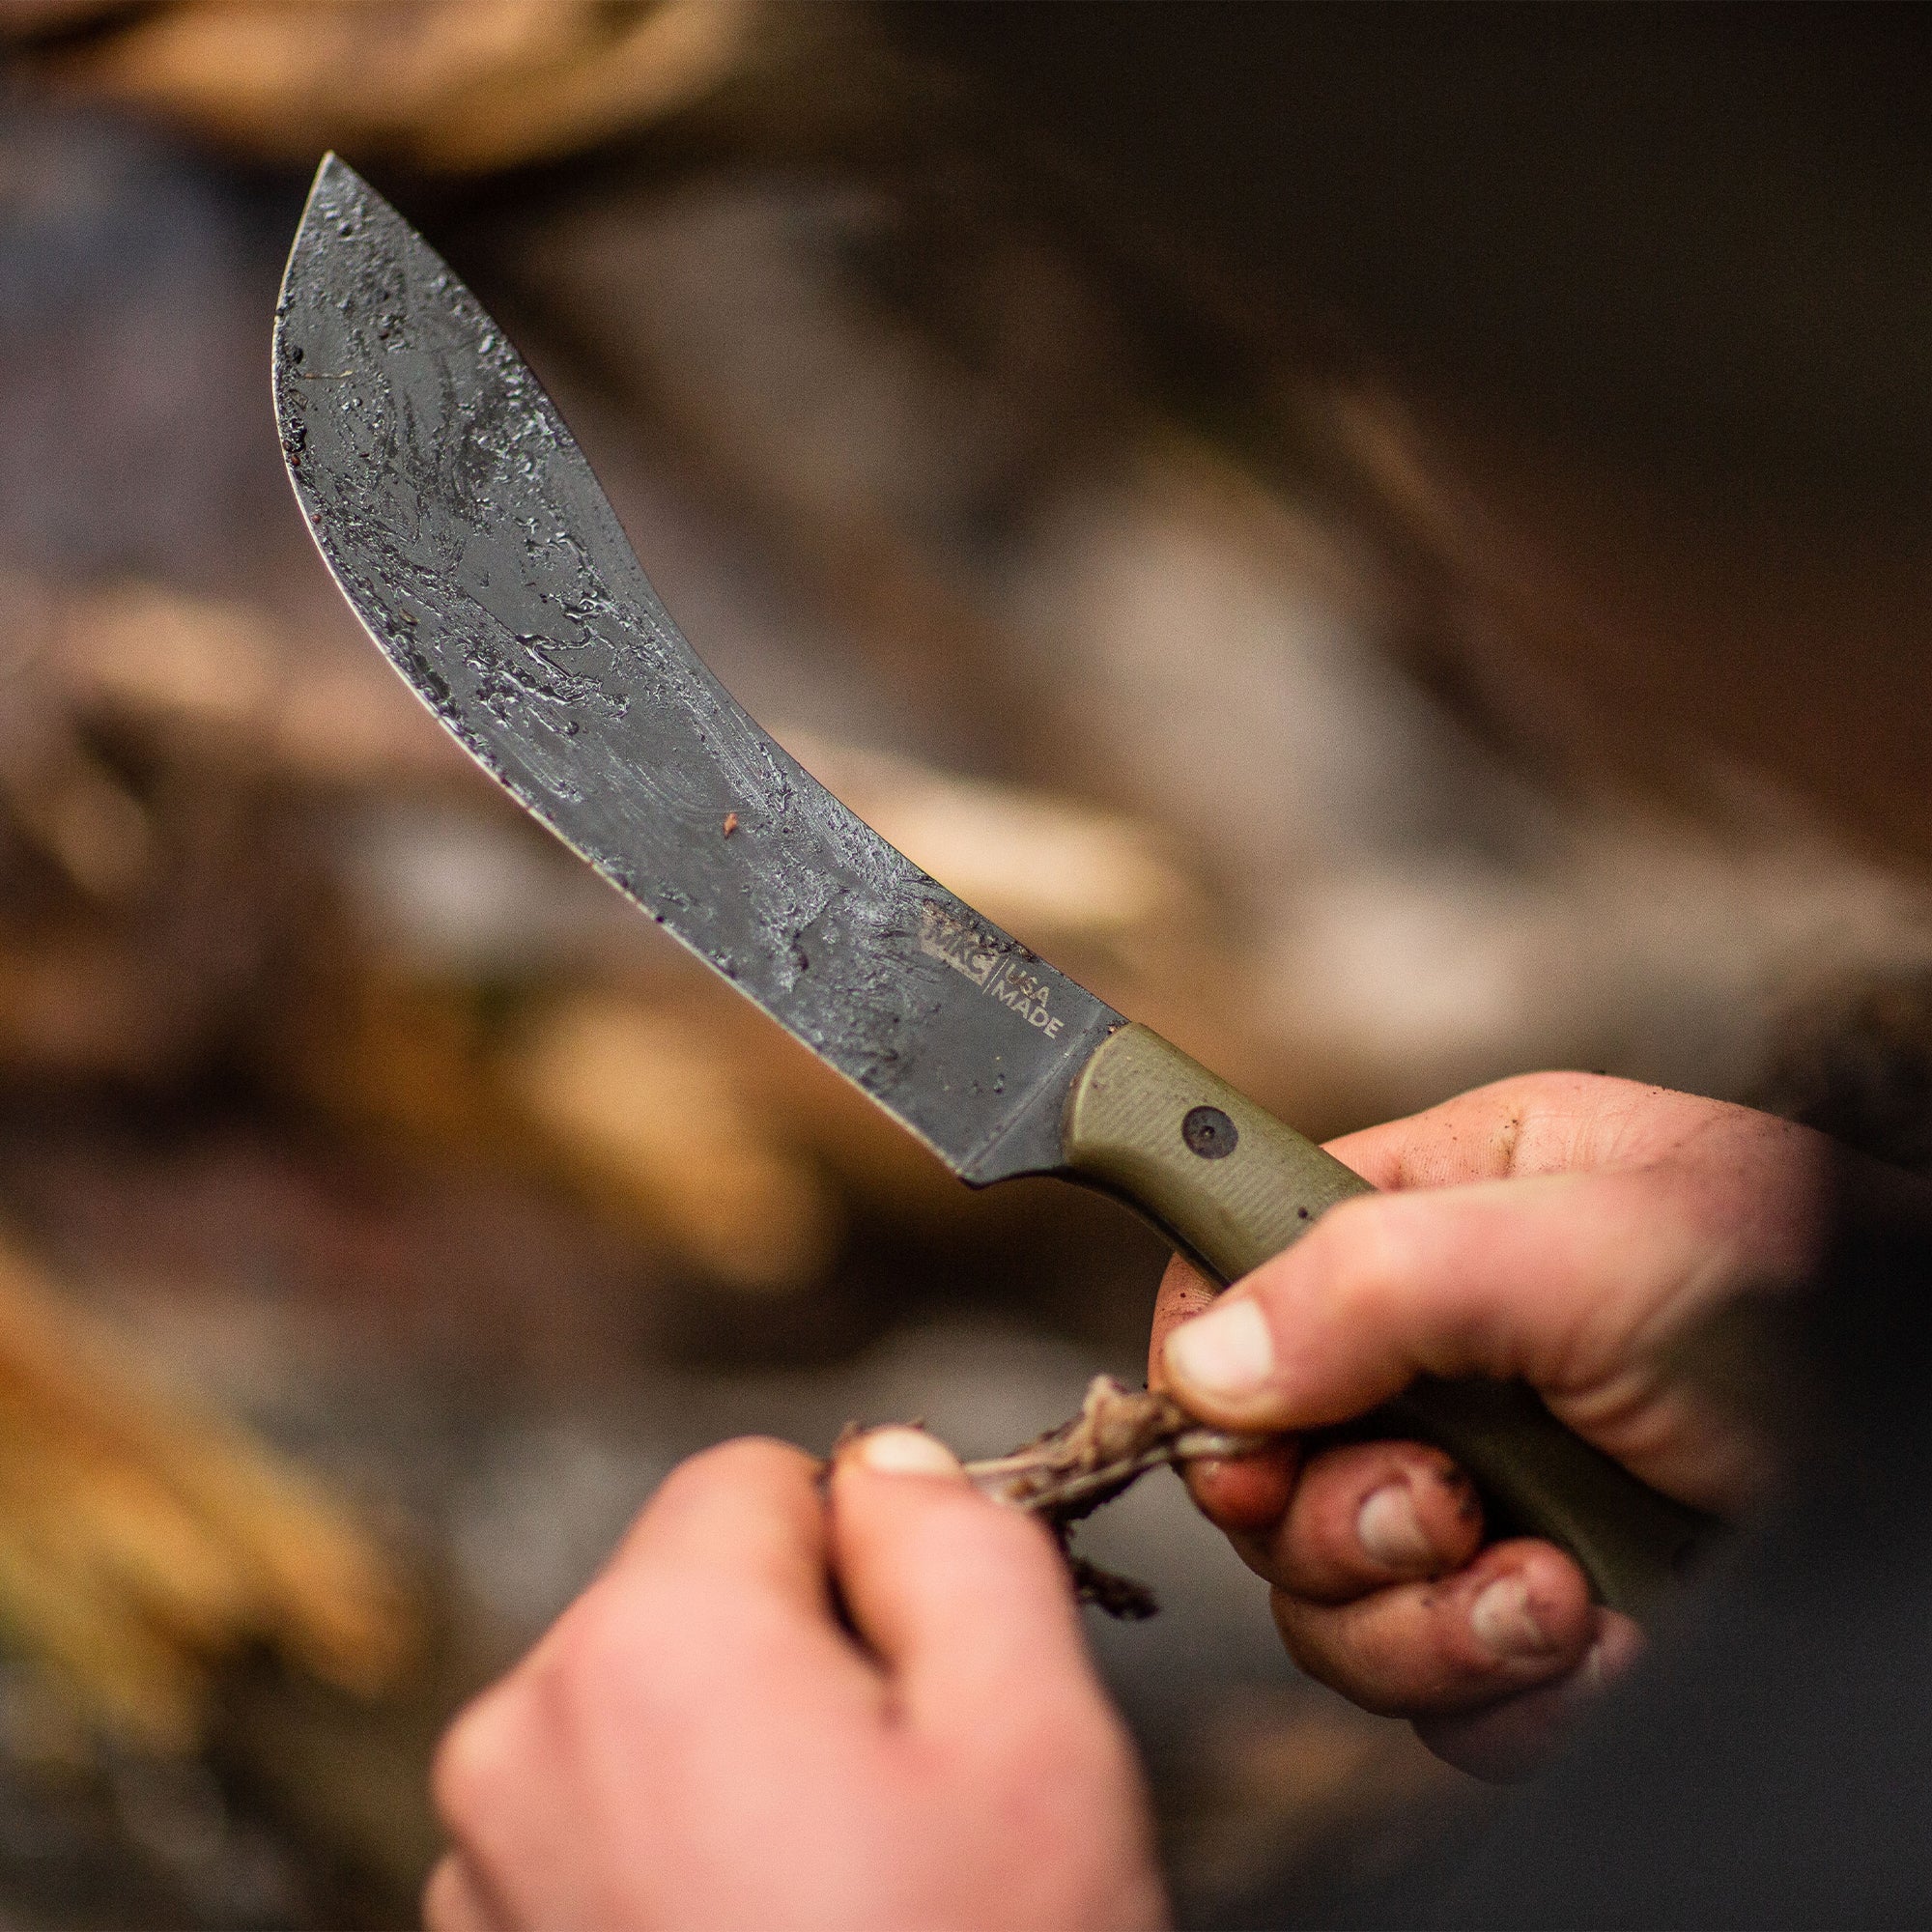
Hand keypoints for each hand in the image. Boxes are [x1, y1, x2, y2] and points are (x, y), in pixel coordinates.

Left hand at [425, 1429, 1165, 1931]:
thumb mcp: (1036, 1731)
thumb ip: (957, 1539)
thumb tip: (886, 1465)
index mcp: (645, 1648)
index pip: (755, 1479)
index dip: (865, 1551)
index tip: (924, 1672)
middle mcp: (519, 1742)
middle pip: (688, 1596)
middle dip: (798, 1658)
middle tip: (900, 1806)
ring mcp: (479, 1872)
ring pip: (646, 1715)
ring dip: (738, 1765)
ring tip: (837, 1901)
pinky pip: (594, 1832)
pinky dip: (675, 1862)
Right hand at [1149, 1072, 1835, 1779]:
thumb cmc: (1822, 1318)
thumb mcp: (1598, 1248)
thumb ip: (1376, 1278)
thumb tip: (1208, 1367)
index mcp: (1455, 1202)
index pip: (1247, 1265)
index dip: (1221, 1364)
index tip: (1245, 1440)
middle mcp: (1457, 1344)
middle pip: (1270, 1454)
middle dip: (1344, 1516)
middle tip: (1442, 1512)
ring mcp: (1493, 1483)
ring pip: (1332, 1588)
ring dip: (1423, 1618)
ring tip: (1549, 1590)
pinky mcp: (1535, 1605)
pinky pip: (1429, 1685)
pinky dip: (1497, 1688)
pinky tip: (1593, 1640)